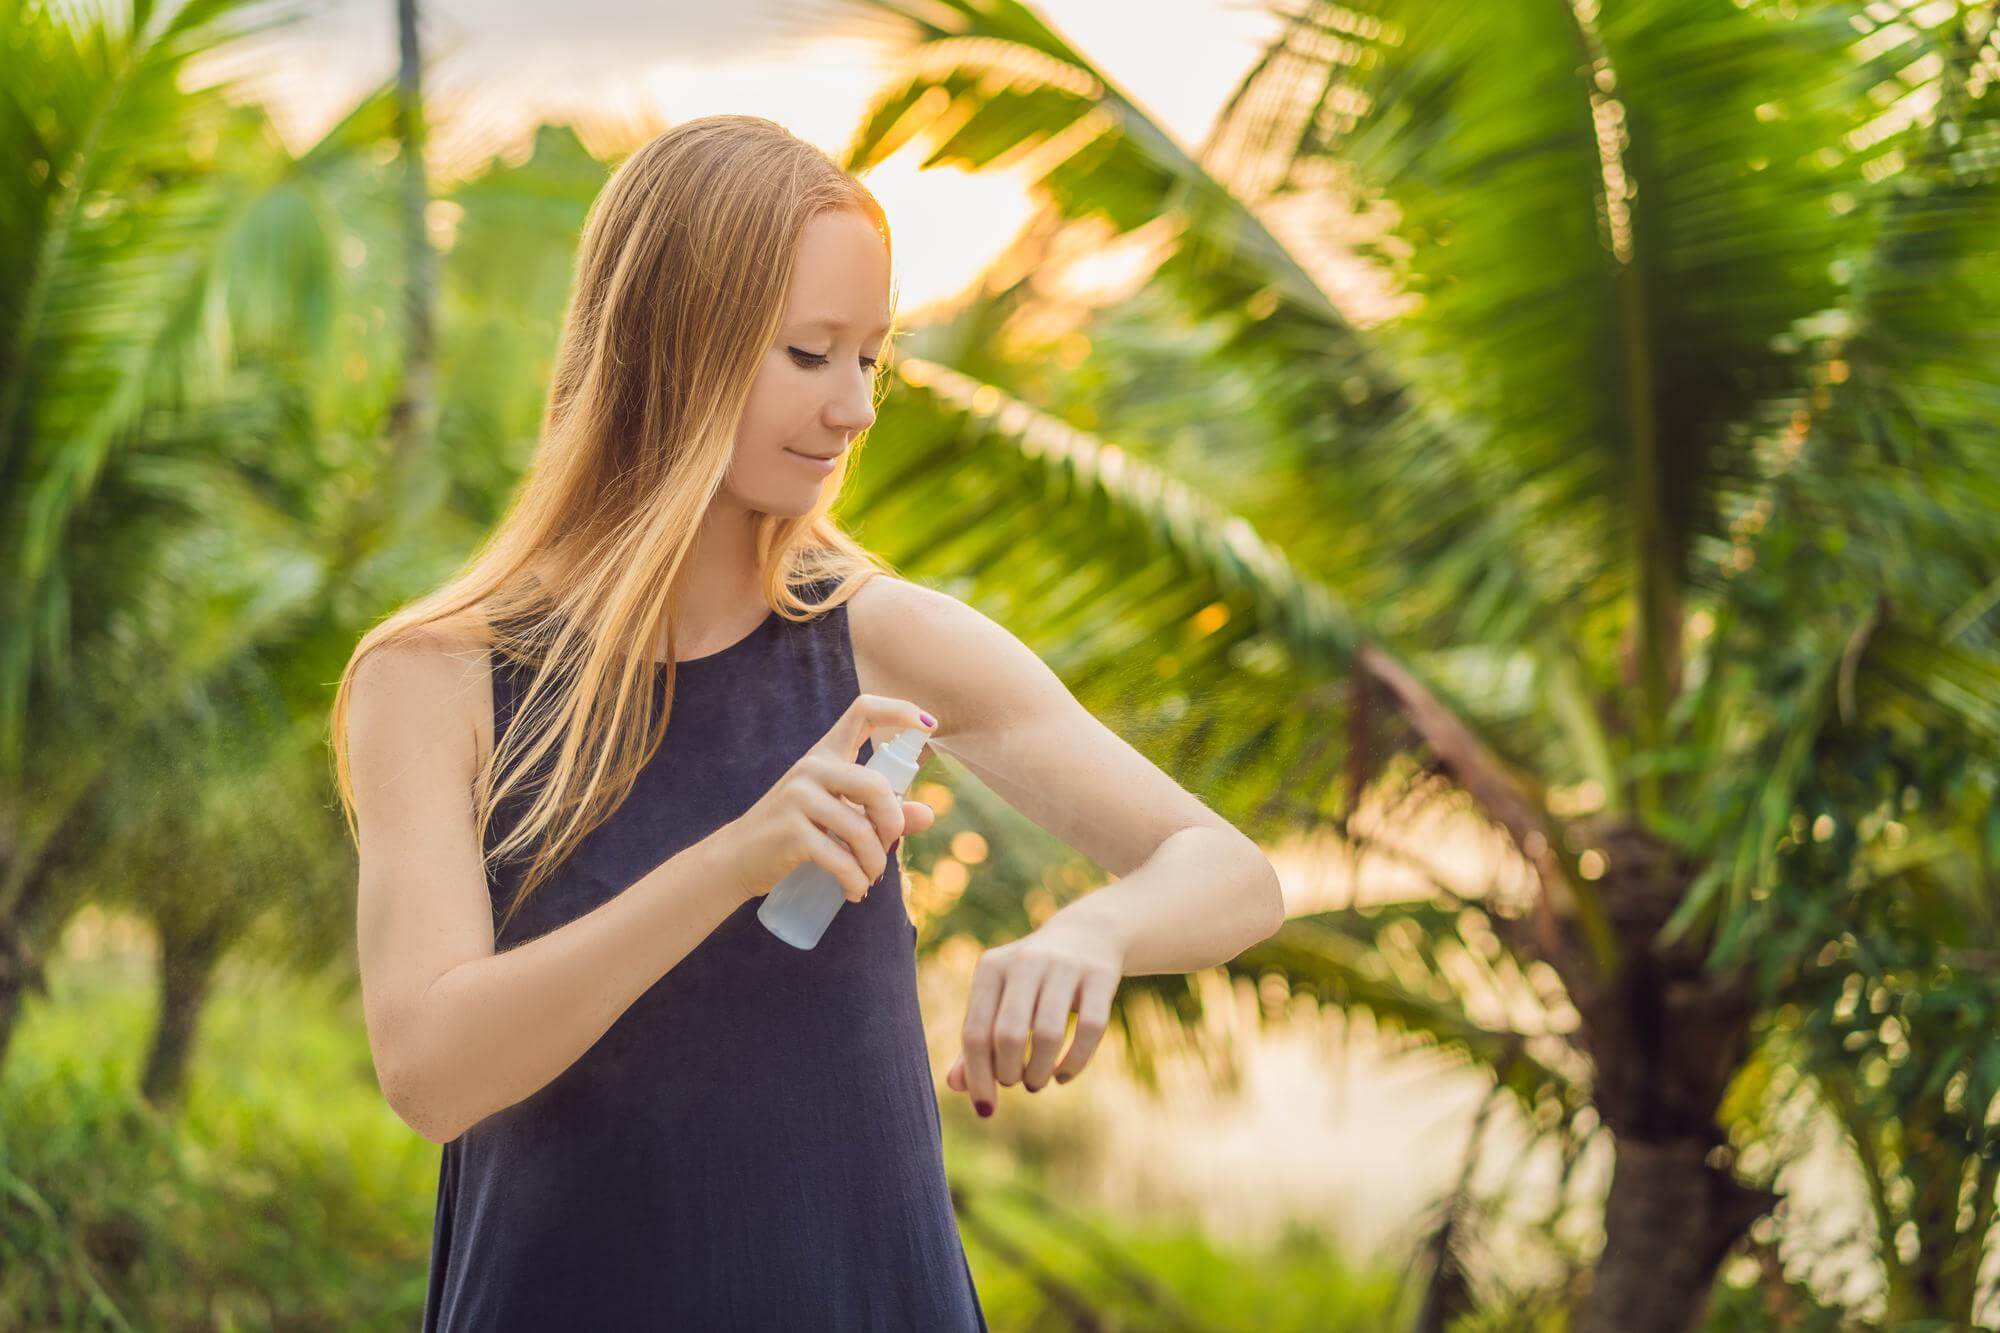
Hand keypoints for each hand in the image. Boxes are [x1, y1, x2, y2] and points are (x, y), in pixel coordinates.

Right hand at [719, 693, 936, 902]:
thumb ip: (880, 813)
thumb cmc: (794, 833)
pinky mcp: (791, 831)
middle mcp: (812, 768)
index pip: (864, 712)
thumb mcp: (838, 815)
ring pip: (861, 829)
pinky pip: (841, 859)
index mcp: (826, 754)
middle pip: (876, 785)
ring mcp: (799, 797)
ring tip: (870, 879)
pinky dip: (855, 881)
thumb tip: (929, 815)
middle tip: (889, 847)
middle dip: (894, 823)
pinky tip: (854, 892)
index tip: (929, 725)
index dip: (901, 711)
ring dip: (875, 863)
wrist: (738, 858)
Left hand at [946, 915, 1123, 1117]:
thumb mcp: (999, 999)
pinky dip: (1074, 1063)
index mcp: (991, 968)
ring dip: (1038, 1072)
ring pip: (1048, 1033)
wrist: (1086, 934)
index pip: (974, 1032)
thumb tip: (955, 1086)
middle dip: (1008, 1073)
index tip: (986, 1108)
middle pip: (1008, 1034)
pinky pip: (1089, 1029)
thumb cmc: (1030, 980)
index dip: (977, 1077)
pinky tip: (1063, 1075)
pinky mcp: (1100, 976)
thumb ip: (977, 1041)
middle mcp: (1025, 961)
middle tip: (1014, 1083)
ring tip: (1036, 1082)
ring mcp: (1065, 966)